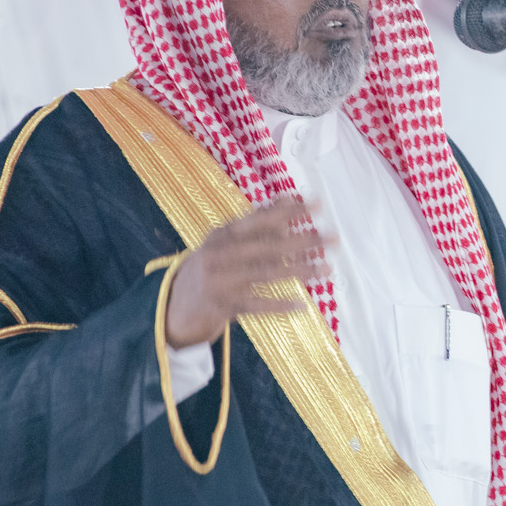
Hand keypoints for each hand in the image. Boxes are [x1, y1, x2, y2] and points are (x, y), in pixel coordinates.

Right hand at [165, 198, 330, 348]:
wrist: (173, 304)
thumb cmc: (210, 268)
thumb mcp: (226, 243)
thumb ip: (256, 224)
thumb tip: (290, 200)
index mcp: (223, 234)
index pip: (260, 218)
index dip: (289, 210)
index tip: (317, 203)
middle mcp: (220, 253)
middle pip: (268, 245)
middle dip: (303, 241)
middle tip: (332, 238)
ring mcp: (220, 279)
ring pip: (266, 273)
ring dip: (299, 271)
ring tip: (326, 269)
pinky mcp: (222, 305)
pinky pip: (256, 304)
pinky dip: (279, 305)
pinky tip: (302, 305)